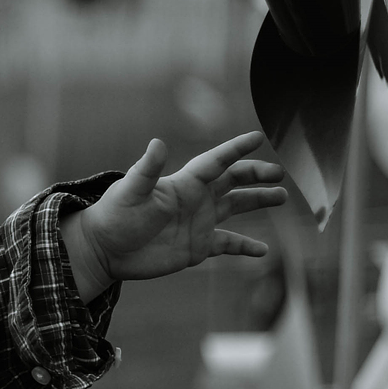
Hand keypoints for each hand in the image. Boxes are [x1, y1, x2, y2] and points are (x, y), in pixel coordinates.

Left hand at [60, 130, 286, 301]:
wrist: (105, 250)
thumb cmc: (114, 216)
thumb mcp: (131, 191)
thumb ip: (147, 169)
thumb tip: (157, 143)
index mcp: (184, 183)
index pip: (216, 161)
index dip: (236, 149)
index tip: (258, 137)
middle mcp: (195, 200)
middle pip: (232, 180)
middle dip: (256, 174)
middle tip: (279, 172)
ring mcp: (198, 223)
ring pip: (236, 207)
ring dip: (258, 201)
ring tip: (281, 197)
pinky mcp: (197, 247)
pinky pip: (228, 244)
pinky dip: (245, 247)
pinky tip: (263, 251)